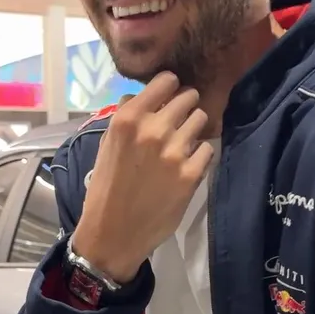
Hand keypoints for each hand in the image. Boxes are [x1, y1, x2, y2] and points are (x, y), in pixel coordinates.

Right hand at [72, 72, 214, 283]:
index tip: (169, 96)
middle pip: (188, 97)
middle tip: (179, 120)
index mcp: (128, 119)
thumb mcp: (106, 145)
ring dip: (194, 129)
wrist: (113, 233)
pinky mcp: (191, 174)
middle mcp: (153, 130)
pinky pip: (207, 149)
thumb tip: (141, 96)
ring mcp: (175, 152)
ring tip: (183, 144)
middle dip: (185, 106)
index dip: (170, 87)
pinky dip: (199, 154)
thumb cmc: (106, 188)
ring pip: (201, 119)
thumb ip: (125, 117)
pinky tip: (186, 165)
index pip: (166, 81)